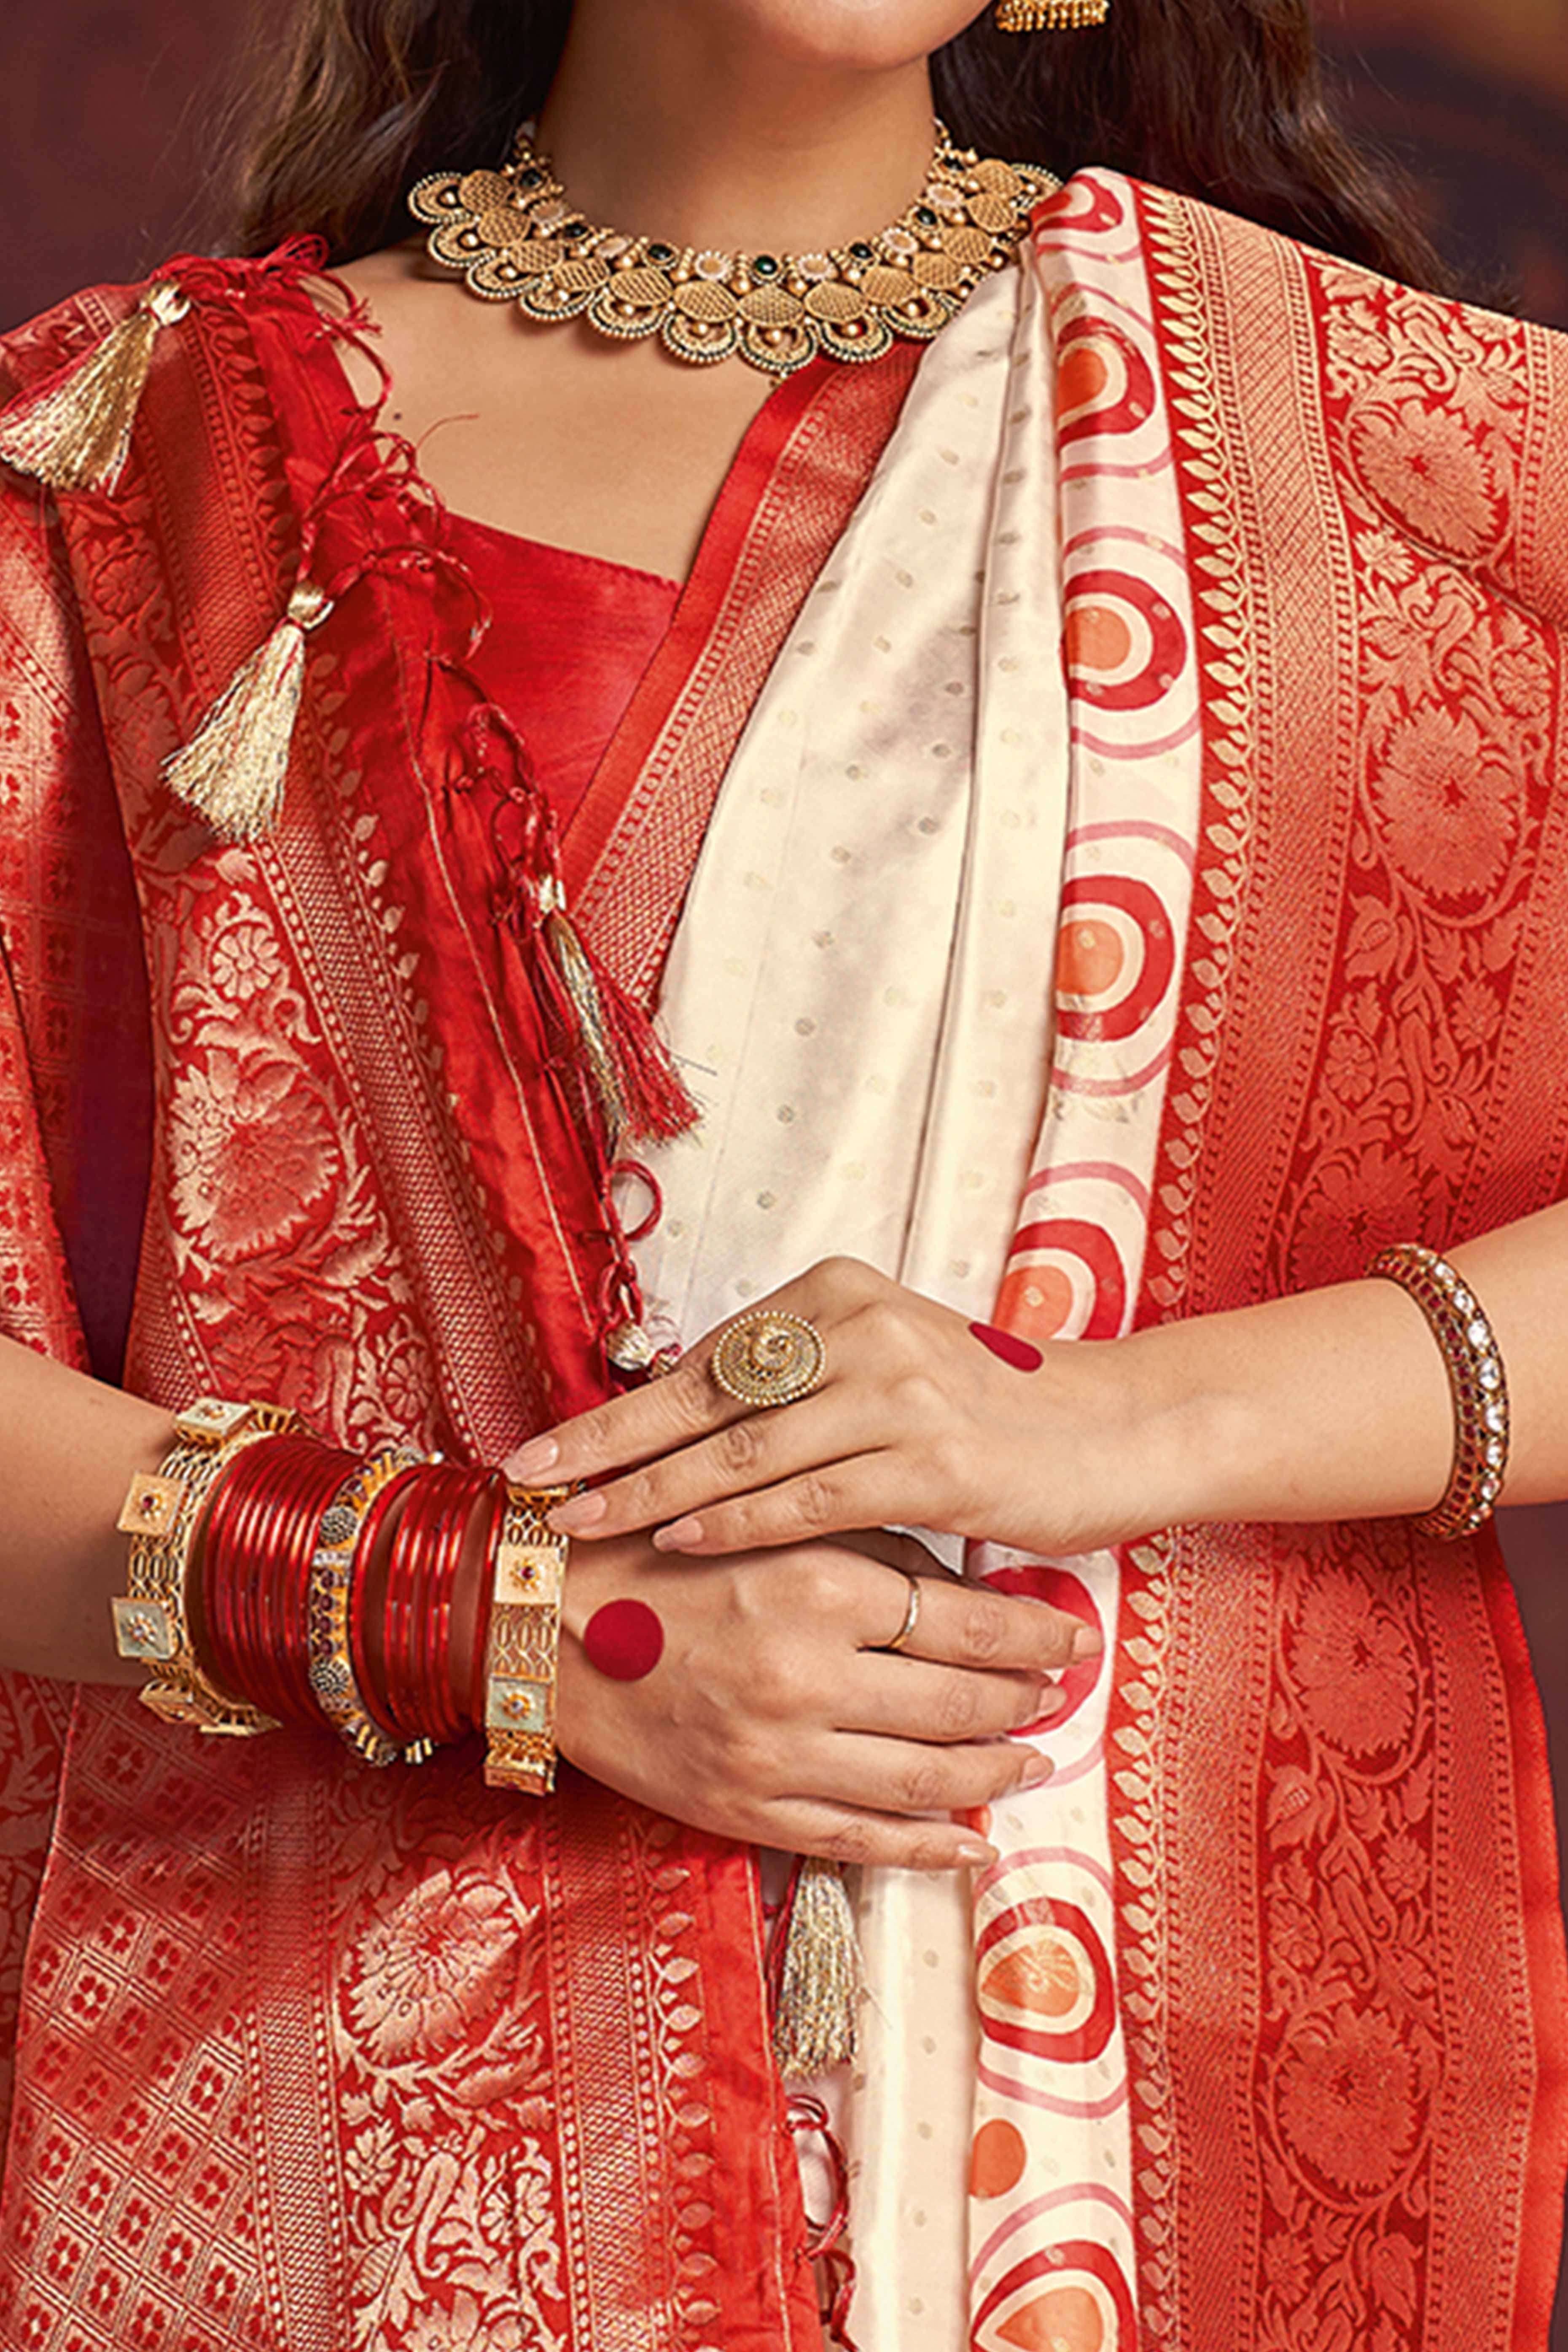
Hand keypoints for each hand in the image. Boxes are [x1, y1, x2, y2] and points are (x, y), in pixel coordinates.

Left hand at [507, 1257, 1140, 1557]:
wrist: (1112, 1429)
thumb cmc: (984, 1410)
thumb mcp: (881, 1368)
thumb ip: (791, 1386)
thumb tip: (674, 1417)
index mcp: (836, 1294)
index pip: (703, 1361)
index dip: (616, 1410)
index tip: (542, 1448)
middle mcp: (860, 1327)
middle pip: (705, 1399)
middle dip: (605, 1448)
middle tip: (525, 1484)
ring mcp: (898, 1392)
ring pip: (743, 1452)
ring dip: (650, 1494)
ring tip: (577, 1526)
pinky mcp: (932, 1462)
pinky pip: (808, 1496)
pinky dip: (735, 1521)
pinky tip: (678, 1541)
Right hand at [554, 1528, 1099, 1869]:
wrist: (537, 1620)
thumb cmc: (658, 1552)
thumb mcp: (772, 1521)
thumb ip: (873, 1551)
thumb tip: (975, 1588)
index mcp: (818, 1588)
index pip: (970, 1621)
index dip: (1036, 1632)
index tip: (1075, 1633)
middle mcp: (806, 1678)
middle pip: (960, 1703)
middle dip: (1025, 1698)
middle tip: (1062, 1689)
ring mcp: (776, 1756)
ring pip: (925, 1780)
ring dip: (994, 1771)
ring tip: (1033, 1757)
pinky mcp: (744, 1810)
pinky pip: (860, 1842)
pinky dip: (930, 1847)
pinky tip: (974, 1841)